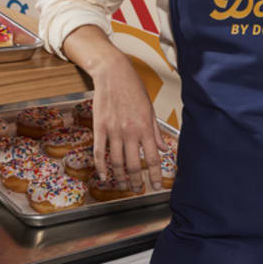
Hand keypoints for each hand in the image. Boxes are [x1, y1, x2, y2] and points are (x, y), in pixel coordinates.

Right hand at [91, 50, 167, 190]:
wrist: (113, 73)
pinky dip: (100, 167)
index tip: (156, 186)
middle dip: (137, 181)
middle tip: (138, 190)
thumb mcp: (150, 109)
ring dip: (120, 177)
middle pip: (133, 164)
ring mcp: (113, 130)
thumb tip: (164, 149)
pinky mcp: (99, 127)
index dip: (154, 175)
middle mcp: (130, 131)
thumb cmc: (134, 88)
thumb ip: (156, 131)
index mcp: (145, 127)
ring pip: (116, 162)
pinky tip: (103, 176)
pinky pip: (98, 152)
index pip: (152, 158)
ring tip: (123, 186)